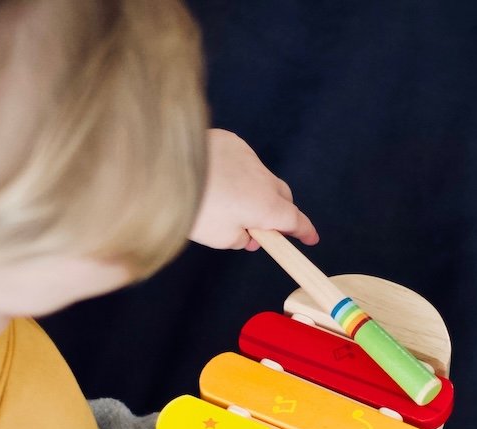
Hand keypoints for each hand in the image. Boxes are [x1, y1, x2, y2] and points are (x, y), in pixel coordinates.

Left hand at [189, 129, 318, 250]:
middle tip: (263, 226)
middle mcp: (263, 179)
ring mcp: (248, 157)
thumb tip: (248, 235)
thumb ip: (241, 239)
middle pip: (282, 197)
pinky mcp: (231, 142)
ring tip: (229, 203)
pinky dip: (236, 172)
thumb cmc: (195, 209)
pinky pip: (241, 160)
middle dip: (278, 212)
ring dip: (254, 191)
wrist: (166, 171)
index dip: (304, 231)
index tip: (310, 238)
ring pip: (261, 177)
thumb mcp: (221, 238)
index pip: (294, 221)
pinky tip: (216, 179)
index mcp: (266, 207)